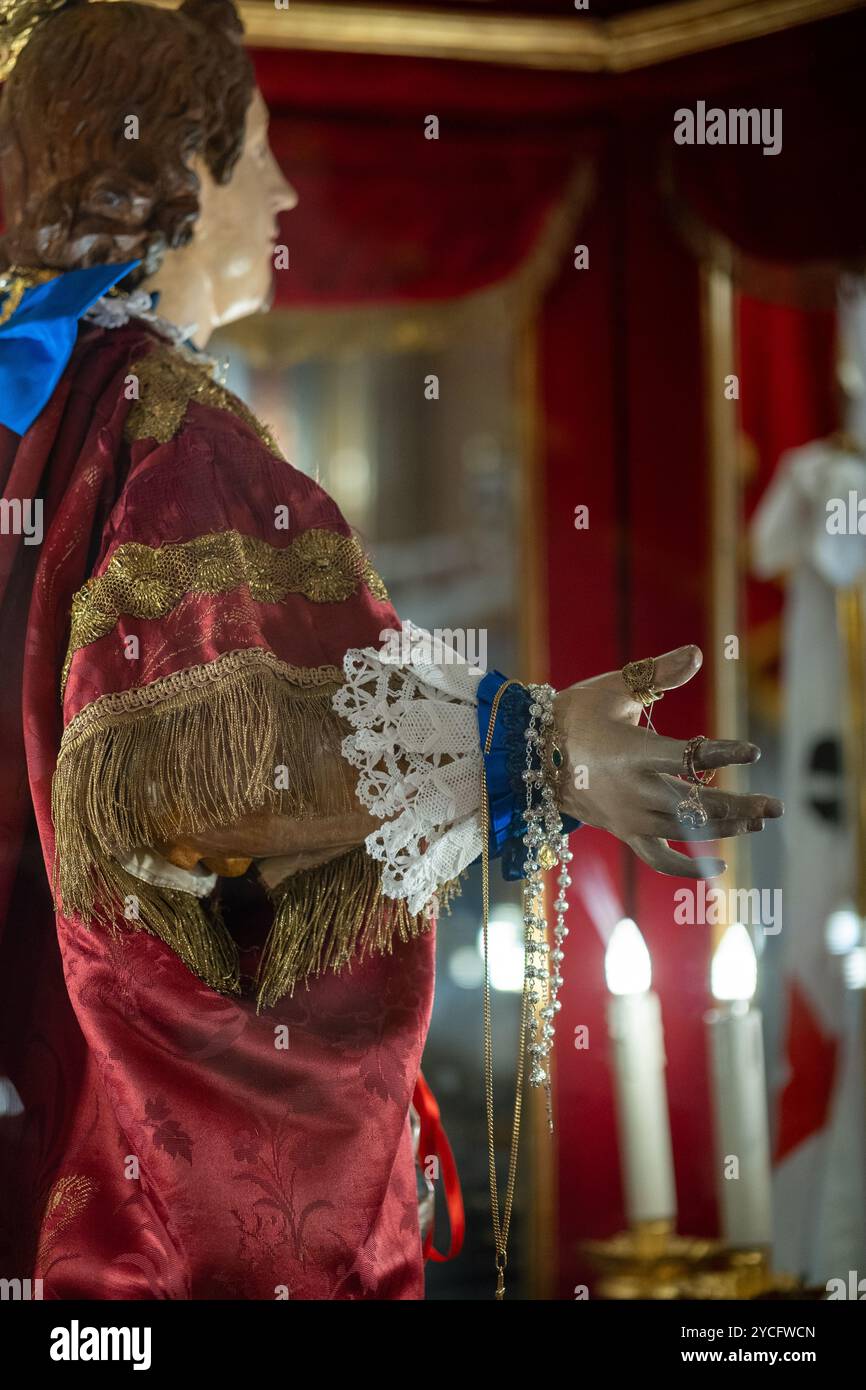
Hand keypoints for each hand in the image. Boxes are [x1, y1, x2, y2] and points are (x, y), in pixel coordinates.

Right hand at [554, 645, 782, 878]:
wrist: (533, 753)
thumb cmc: (578, 713)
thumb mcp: (614, 687)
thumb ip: (658, 673)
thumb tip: (698, 654)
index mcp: (631, 752)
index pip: (688, 756)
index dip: (724, 754)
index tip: (753, 752)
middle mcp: (632, 791)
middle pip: (697, 804)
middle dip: (741, 806)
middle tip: (775, 806)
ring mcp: (628, 817)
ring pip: (687, 831)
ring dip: (726, 828)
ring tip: (757, 821)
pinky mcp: (624, 832)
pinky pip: (660, 859)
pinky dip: (689, 867)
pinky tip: (720, 865)